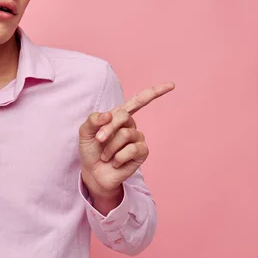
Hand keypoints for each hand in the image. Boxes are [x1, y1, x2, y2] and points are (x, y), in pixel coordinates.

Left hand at [79, 82, 174, 213]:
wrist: (93, 173)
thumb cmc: (91, 151)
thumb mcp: (86, 132)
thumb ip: (93, 120)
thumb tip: (109, 115)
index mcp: (119, 117)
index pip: (139, 101)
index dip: (155, 92)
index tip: (172, 85)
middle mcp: (130, 125)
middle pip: (124, 116)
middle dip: (108, 128)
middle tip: (99, 140)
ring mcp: (138, 139)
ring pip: (125, 134)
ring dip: (110, 147)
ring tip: (106, 156)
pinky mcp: (142, 153)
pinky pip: (133, 149)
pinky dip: (119, 157)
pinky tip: (116, 162)